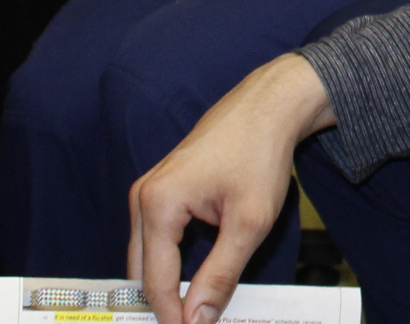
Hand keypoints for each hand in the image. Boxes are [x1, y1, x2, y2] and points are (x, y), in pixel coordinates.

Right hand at [131, 54, 333, 323]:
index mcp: (158, 205)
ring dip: (166, 286)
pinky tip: (192, 282)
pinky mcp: (160, 190)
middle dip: (164, 305)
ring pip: (146, 257)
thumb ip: (220, 275)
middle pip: (142, 272)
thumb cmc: (260, 156)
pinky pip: (155, 239)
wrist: (267, 108)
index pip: (155, 282)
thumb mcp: (249, 223)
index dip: (172, 317)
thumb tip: (197, 320)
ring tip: (193, 313)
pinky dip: (170, 264)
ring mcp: (148, 192)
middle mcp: (143, 198)